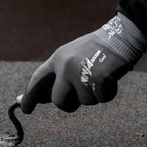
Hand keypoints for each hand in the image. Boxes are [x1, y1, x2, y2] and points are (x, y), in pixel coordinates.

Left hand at [20, 13, 146, 113]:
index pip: (37, 80)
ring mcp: (80, 73)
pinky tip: (111, 78)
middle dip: (70, 103)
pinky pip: (101, 99)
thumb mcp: (73, 56)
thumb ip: (60, 75)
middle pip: (59, 101)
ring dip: (94, 95)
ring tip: (101, 76)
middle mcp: (65, 66)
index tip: (24, 109)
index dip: (29, 97)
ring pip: (84, 101)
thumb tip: (42, 97)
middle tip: (83, 93)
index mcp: (58, 58)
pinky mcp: (97, 80)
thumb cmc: (98, 49)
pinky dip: (108, 93)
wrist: (121, 37)